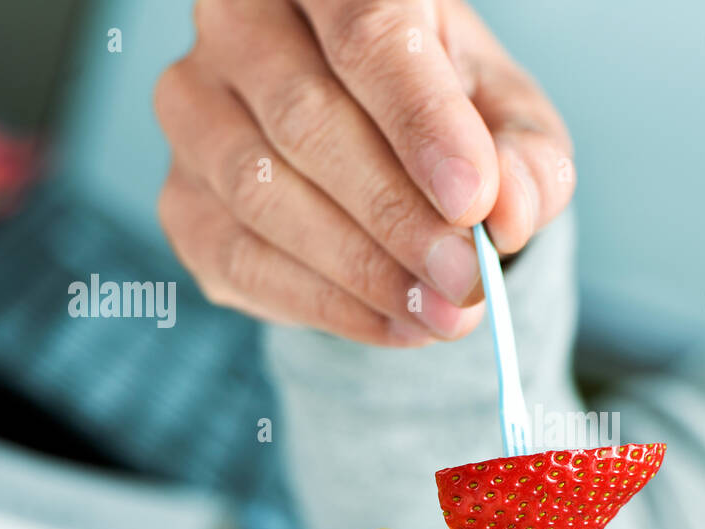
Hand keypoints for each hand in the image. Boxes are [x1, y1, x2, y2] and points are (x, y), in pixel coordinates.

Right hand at [154, 0, 573, 345]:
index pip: (364, 32)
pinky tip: (397, 323)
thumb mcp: (508, 120)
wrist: (382, 151)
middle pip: (305, 119)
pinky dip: (327, 305)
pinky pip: (239, 259)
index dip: (420, 122)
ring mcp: (194, 110)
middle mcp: (236, 23)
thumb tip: (512, 211)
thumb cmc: (446, 115)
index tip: (474, 202)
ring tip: (443, 312)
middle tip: (466, 277)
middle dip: (397, 214)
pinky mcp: (180, 198)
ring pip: (261, 192)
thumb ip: (524, 157)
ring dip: (363, 268)